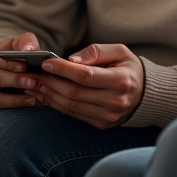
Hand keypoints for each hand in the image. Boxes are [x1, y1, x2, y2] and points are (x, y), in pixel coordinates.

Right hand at [0, 33, 42, 115]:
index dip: (10, 63)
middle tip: (34, 82)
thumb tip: (29, 50)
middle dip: (15, 81)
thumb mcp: (23, 45)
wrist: (18, 79)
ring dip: (14, 99)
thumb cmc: (21, 59)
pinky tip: (27, 108)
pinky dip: (12, 112)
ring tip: (33, 99)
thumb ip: (27, 42)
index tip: (25, 66)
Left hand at [26, 43, 144, 128]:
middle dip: (50, 82)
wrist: (144, 93)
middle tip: (32, 73)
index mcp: (121, 80)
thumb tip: (70, 60)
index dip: (63, 69)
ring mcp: (108, 116)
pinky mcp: (101, 124)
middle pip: (74, 93)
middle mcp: (115, 101)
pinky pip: (73, 114)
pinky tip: (45, 95)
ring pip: (70, 106)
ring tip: (34, 83)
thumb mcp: (119, 51)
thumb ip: (96, 52)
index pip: (86, 76)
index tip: (46, 62)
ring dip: (48, 95)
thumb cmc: (128, 67)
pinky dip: (56, 105)